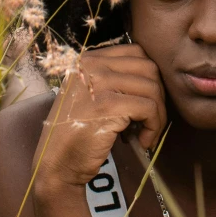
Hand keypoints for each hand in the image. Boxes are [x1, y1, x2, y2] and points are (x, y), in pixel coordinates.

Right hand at [32, 44, 165, 191]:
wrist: (56, 164)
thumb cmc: (76, 133)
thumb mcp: (90, 94)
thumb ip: (113, 78)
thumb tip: (154, 78)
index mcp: (88, 60)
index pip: (136, 52)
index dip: (150, 76)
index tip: (149, 99)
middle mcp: (92, 65)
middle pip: (148, 68)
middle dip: (159, 95)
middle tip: (153, 119)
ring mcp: (99, 83)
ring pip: (152, 89)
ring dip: (158, 115)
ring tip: (149, 133)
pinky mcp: (109, 105)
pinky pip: (149, 108)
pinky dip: (154, 127)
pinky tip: (143, 141)